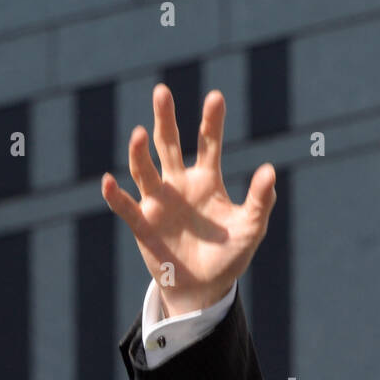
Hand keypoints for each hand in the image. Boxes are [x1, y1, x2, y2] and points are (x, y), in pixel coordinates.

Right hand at [102, 84, 276, 316]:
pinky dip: (116, 196)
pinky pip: (126, 207)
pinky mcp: (143, 224)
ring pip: (144, 169)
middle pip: (169, 144)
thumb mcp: (250, 228)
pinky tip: (110, 182)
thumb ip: (259, 200)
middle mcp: (178, 184)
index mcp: (205, 180)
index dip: (211, 121)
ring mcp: (158, 202)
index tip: (215, 97)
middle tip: (162, 91)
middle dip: (165, 119)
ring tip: (140, 134)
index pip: (207, 142)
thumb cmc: (228, 255)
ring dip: (140, 152)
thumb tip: (270, 170)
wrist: (204, 289)